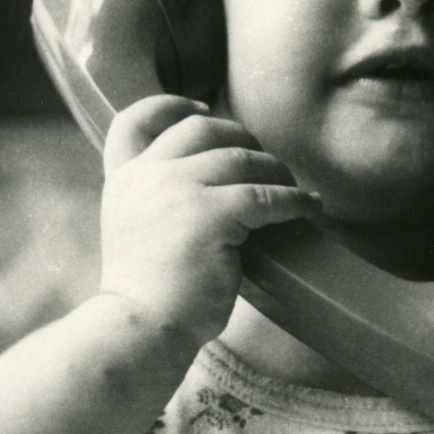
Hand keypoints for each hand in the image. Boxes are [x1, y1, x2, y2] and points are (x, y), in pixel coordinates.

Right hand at [99, 95, 320, 351]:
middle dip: (242, 138)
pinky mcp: (211, 214)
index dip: (171, 106)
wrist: (141, 328)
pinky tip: (309, 207)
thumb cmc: (148, 293)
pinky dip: (294, 200)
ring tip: (294, 188)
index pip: (135, 120)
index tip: (201, 107)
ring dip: (276, 170)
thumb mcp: (136, 229)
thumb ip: (158, 198)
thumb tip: (214, 182)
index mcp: (124, 179)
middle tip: (266, 163)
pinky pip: (267, 196)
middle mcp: (147, 176)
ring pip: (242, 159)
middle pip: (203, 130)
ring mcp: (178, 191)